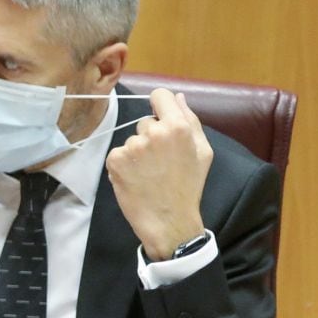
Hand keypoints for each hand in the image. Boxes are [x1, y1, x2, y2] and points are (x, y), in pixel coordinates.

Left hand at [105, 88, 212, 260]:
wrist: (169, 222)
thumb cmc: (189, 187)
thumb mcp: (203, 152)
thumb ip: (191, 120)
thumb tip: (178, 97)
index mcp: (178, 126)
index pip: (160, 95)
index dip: (161, 106)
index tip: (162, 120)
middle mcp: (153, 131)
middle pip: (146, 121)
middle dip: (151, 136)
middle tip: (160, 162)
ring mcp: (132, 146)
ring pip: (132, 140)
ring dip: (138, 153)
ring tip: (149, 174)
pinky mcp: (115, 160)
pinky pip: (119, 154)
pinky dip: (124, 165)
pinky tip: (136, 179)